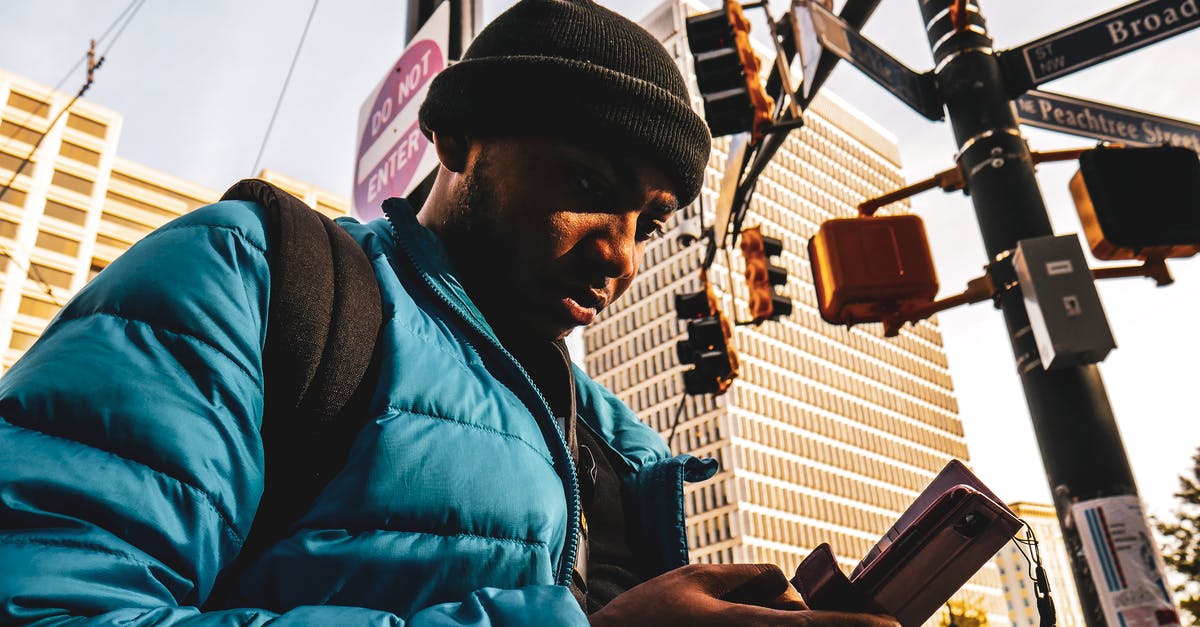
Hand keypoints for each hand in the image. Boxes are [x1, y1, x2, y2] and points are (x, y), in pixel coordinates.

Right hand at [589, 563, 898, 626]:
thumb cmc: (645, 618)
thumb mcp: (697, 577)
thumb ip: (751, 576)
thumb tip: (788, 590)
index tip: (893, 626)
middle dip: (817, 623)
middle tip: (842, 615)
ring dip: (783, 623)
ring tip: (744, 613)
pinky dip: (762, 625)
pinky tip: (724, 616)